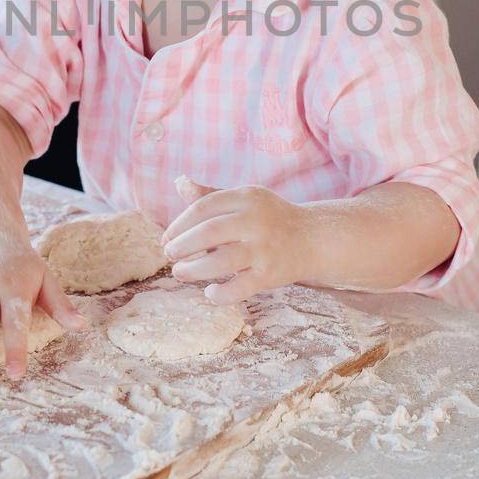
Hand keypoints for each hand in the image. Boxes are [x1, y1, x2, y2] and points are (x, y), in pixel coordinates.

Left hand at [161, 179, 314, 304]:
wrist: (312, 239)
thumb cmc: (268, 218)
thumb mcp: (244, 200)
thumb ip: (210, 195)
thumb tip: (180, 184)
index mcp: (247, 197)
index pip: (203, 207)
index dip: (179, 224)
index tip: (166, 238)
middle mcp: (256, 220)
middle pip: (209, 232)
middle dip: (182, 246)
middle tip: (170, 255)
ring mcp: (264, 249)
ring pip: (221, 261)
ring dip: (194, 270)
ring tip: (180, 273)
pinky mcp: (270, 275)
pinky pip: (239, 288)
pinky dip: (220, 294)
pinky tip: (210, 292)